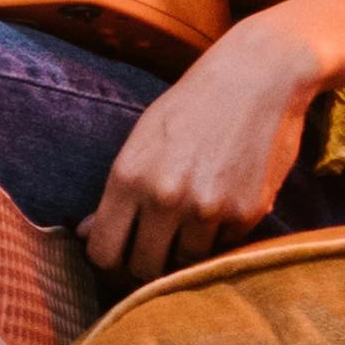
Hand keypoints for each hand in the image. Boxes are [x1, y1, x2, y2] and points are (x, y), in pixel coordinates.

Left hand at [82, 16, 325, 286]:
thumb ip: (115, 193)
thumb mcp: (142, 139)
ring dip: (187, 251)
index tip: (119, 258)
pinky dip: (222, 235)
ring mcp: (208, 208)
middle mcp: (165, 197)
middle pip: (143, 269)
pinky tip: (225, 201)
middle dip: (146, 267)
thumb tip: (85, 234)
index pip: (103, 253)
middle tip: (156, 251)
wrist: (259, 75)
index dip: (108, 264)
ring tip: (194, 219)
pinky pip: (225, 247)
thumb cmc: (193, 106)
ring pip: (186, 264)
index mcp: (129, 177)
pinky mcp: (247, 213)